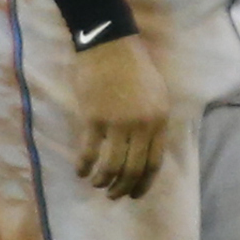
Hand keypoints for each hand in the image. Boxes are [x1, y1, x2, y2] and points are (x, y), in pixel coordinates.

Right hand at [69, 33, 173, 197]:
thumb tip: (146, 151)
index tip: (135, 194)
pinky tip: (80, 171)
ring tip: (96, 184)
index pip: (153, 164)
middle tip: (113, 195)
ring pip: (111, 166)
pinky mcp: (94, 118)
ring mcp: (117, 124)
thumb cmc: (134, 68)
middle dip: (122, 188)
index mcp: (158, 122)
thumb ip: (154, 124)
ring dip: (102, 181)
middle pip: (132, 170)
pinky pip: (89, 151)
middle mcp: (141, 127)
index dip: (143, 184)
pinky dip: (84, 165)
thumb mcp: (157, 95)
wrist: (110, 44)